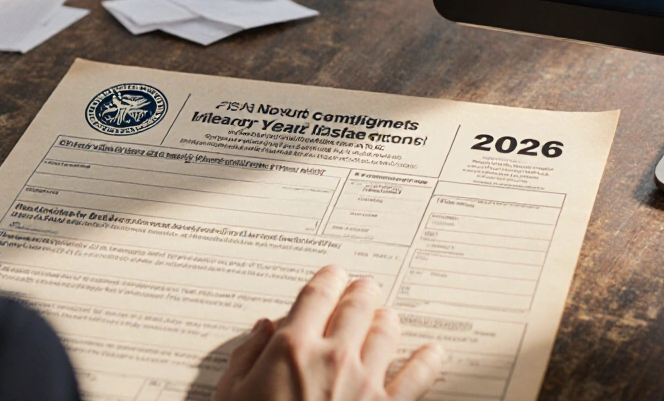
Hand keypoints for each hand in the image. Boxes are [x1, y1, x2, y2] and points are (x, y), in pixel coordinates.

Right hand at [214, 266, 441, 400]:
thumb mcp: (231, 395)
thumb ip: (245, 357)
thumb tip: (262, 330)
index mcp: (291, 348)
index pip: (317, 294)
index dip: (328, 278)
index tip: (333, 274)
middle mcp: (332, 357)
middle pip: (356, 306)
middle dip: (361, 292)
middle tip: (364, 288)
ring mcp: (364, 384)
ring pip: (386, 331)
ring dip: (386, 318)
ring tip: (386, 315)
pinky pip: (417, 377)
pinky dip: (428, 361)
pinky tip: (432, 353)